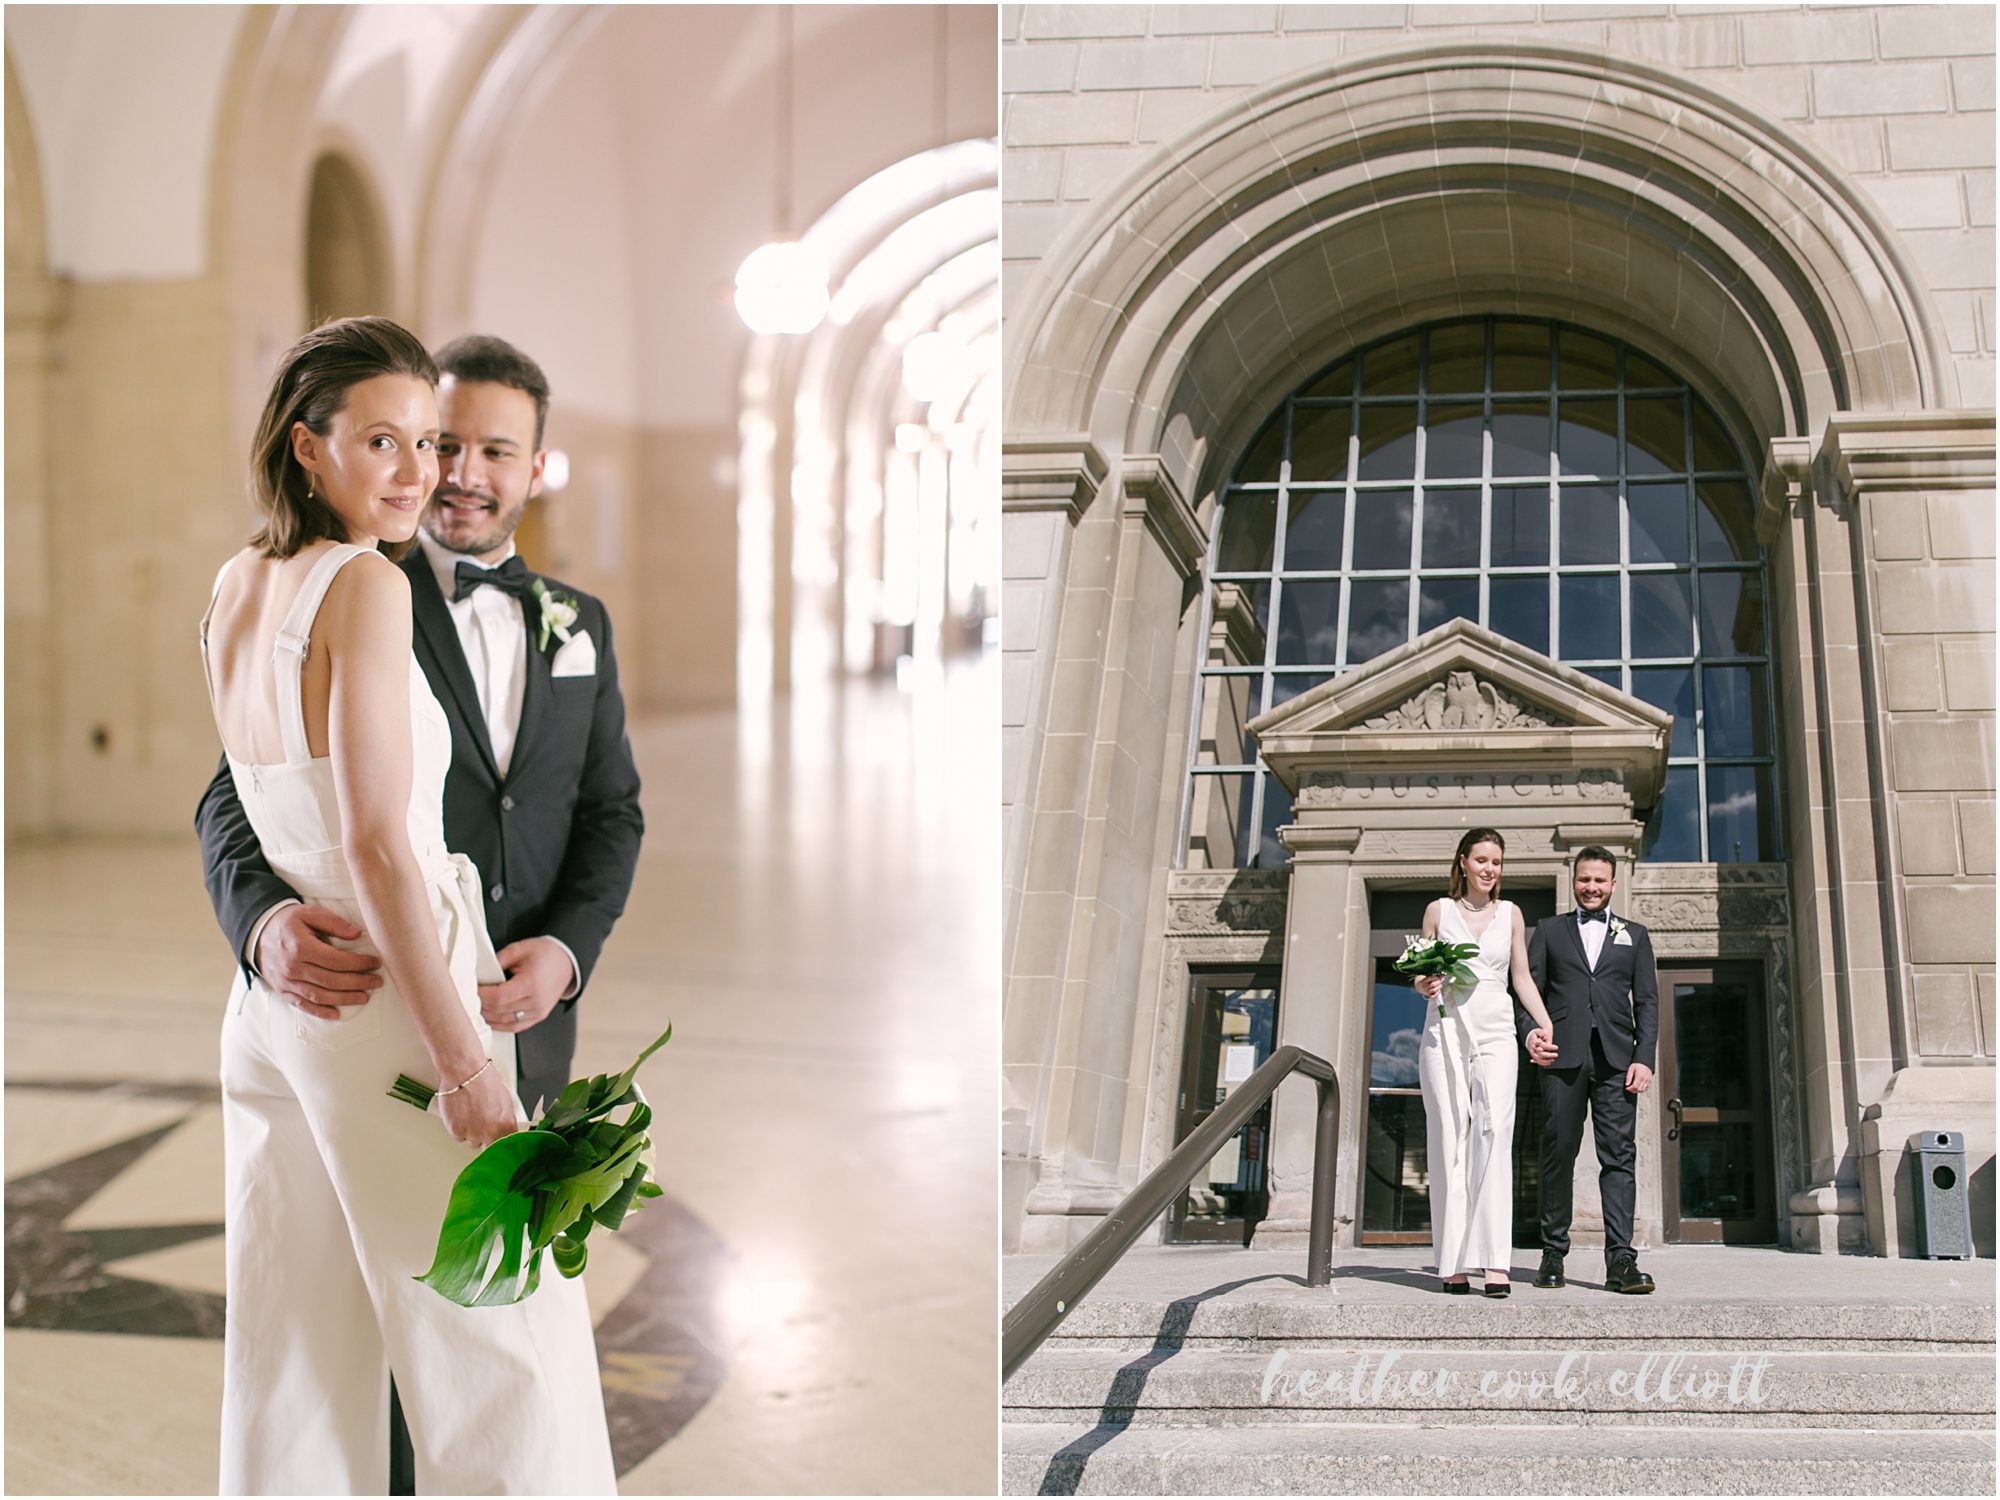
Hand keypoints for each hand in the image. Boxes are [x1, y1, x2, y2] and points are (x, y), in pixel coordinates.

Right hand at [256, 904, 382, 1019]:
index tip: (376, 963)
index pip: (336, 960)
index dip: (359, 964)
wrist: (257, 933)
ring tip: (364, 997)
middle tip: (376, 981)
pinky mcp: (282, 991)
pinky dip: (320, 1012)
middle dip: (357, 983)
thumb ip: (334, 922)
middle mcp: (292, 967)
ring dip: (344, 999)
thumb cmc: (288, 922)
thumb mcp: (309, 913)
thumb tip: (357, 934)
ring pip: (319, 995)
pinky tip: (336, 1014)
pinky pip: (302, 1005)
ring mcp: (286, 982)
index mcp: (300, 947)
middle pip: (331, 980)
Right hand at [438, 1061, 519, 1149]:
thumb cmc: (485, 1081)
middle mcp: (491, 1133)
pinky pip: (458, 1136)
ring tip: (469, 1113)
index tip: (495, 1138)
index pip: (505, 1145)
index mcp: (507, 1126)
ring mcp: (473, 1134)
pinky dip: (458, 1128)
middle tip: (480, 1121)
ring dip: (470, 1132)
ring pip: (472, 1142)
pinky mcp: (457, 1132)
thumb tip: (505, 1129)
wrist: (465, 1072)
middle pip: (487, 1146)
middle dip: (484, 1137)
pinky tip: (460, 1113)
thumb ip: (505, 1120)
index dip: (498, 1141)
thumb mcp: (505, 1101)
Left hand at [478, 937, 573, 1032]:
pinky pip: (514, 1027)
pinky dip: (499, 1024)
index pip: (499, 997)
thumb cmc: (546, 954)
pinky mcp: (538, 1017)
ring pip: (504, 1022)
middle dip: (481, 1005)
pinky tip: (489, 1017)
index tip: (471, 989)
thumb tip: (479, 973)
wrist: (567, 961)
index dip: (481, 995)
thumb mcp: (520, 949)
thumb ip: (498, 960)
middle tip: (469, 997)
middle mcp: (536, 1002)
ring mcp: (538, 1012)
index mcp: (531, 984)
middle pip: (499, 1011)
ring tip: (476, 1006)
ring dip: (487, 1016)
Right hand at [1414, 974, 1443, 1001]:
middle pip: (1433, 985)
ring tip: (1440, 985)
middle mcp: (1424, 987)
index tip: (1438, 977)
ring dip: (1439, 987)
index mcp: (1423, 981)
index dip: (1435, 978)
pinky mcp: (1428, 996)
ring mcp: (1426, 992)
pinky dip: (1437, 993)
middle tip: (1440, 981)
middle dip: (1438, 982)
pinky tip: (1439, 990)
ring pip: (1434, 990)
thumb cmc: (1426, 981)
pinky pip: (1434, 995)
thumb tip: (1443, 975)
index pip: (1430, 979)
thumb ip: (1436, 977)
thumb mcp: (1428, 978)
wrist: (1420, 987)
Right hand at [1527, 1028, 1557, 1065]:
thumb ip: (1540, 1033)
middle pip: (1540, 1054)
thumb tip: (1539, 1041)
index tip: (1556, 1047)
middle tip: (1556, 1054)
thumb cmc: (1538, 1033)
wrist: (1533, 1035)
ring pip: (1538, 1059)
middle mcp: (1532, 1048)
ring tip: (1552, 1060)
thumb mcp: (1539, 1031)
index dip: (1550, 1047)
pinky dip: (1543, 1063)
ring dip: (1546, 1061)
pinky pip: (1537, 1061)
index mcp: (1534, 1041)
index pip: (1542, 1045)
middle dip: (1549, 1055)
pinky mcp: (1533, 1055)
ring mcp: (1532, 1052)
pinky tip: (1548, 1063)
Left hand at [1626, 1062, 1653, 1093]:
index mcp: (1640, 1076)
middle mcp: (1645, 1079)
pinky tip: (1637, 1087)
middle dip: (1633, 1090)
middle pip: (1639, 1089)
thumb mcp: (1631, 1069)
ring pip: (1643, 1090)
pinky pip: (1646, 1089)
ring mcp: (1648, 1081)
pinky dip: (1641, 1089)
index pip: (1635, 1086)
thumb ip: (1629, 1077)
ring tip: (1633, 1088)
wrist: (1645, 1063)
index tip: (1626, 1088)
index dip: (1630, 1089)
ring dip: (1637, 1091)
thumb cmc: (1637, 1066)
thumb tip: (1627, 1084)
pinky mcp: (1650, 1082)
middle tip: (1629, 1088)